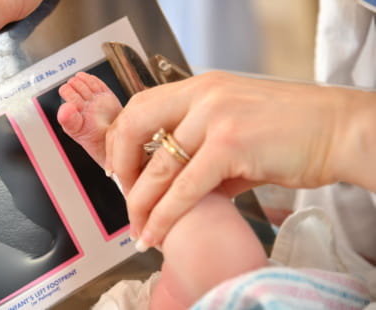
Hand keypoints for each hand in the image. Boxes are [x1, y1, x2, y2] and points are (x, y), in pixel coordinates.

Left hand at [105, 71, 374, 248]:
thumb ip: (202, 155)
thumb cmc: (290, 131)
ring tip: (137, 228)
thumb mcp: (235, 132)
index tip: (120, 169)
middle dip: (121, 167)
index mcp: (200, 87)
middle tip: (124, 197)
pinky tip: (155, 233)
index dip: (122, 140)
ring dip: (141, 203)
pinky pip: (184, 187)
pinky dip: (165, 215)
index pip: (140, 106)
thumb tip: (175, 188)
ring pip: (158, 166)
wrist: (338, 131)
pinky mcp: (231, 144)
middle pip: (135, 126)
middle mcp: (202, 95)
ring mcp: (215, 117)